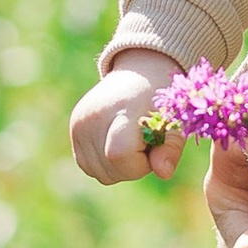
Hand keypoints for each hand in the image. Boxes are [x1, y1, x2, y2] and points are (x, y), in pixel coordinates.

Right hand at [68, 54, 181, 184]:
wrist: (138, 74)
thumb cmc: (161, 101)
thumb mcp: (174, 122)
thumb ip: (171, 148)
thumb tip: (164, 173)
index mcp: (122, 109)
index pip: (119, 154)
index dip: (140, 163)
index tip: (153, 147)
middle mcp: (94, 116)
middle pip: (110, 169)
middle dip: (133, 166)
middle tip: (145, 143)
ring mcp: (79, 122)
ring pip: (99, 173)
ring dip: (119, 167)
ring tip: (130, 142)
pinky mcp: (73, 128)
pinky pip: (88, 166)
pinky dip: (105, 163)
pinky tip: (116, 144)